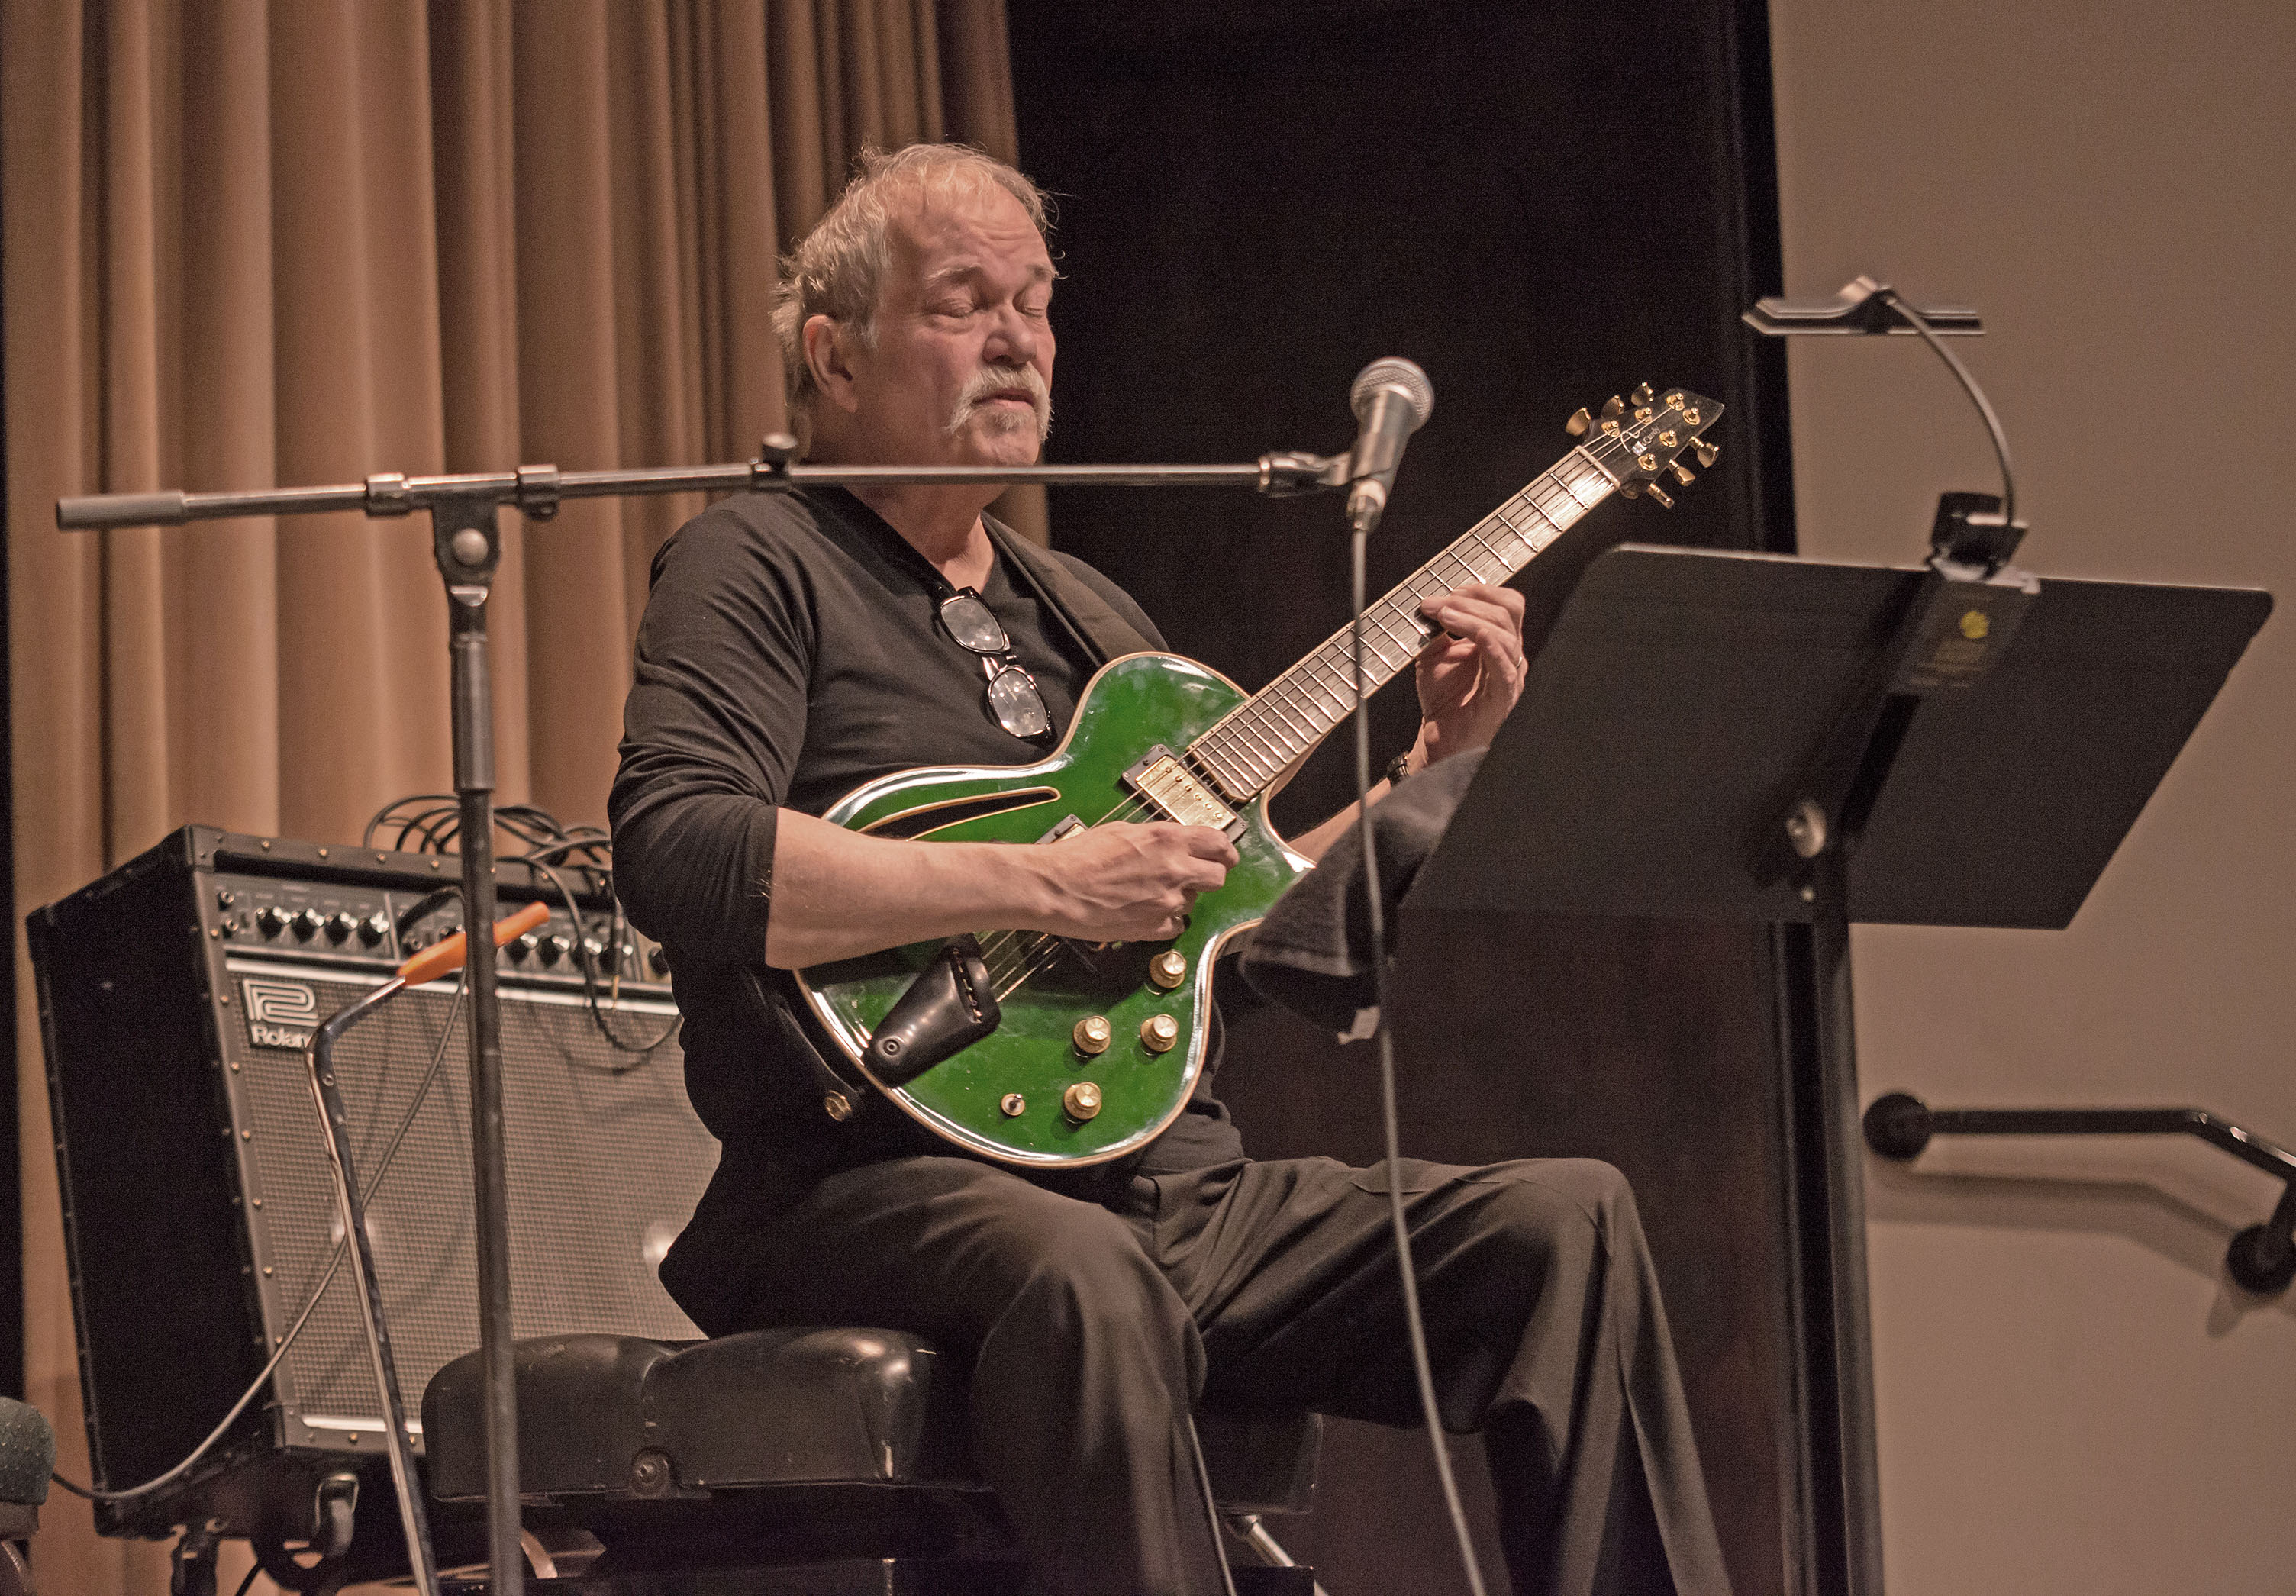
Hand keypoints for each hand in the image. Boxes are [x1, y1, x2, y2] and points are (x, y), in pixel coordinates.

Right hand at [1028, 822, 1236, 941]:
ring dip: (1180, 897)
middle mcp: (1175, 869)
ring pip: (1194, 902)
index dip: (1224, 851)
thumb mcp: (1124, 831)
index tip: (1221, 856)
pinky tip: (1146, 912)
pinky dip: (1165, 921)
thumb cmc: (1080, 855)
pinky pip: (1176, 926)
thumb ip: (1157, 838)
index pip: (1219, 844)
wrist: (1057, 887)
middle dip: (1209, 876)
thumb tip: (1174, 843)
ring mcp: (1167, 902)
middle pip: (1219, 877)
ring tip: (1151, 893)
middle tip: (1194, 876)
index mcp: (1168, 839)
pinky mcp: (1154, 928)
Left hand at [1411, 583, 1526, 765]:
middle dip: (1472, 599)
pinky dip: (1487, 642)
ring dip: (1469, 617)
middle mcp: (1511, 654)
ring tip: (1441, 615)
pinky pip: (1504, 663)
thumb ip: (1437, 630)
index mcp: (1499, 641)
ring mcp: (1510, 673)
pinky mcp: (1504, 694)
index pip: (1506, 604)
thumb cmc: (1443, 699)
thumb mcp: (1435, 654)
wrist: (1441, 737)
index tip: (1449, 592)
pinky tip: (1467, 633)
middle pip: (1509, 611)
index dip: (1481, 591)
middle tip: (1440, 603)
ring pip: (1504, 632)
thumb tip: (1433, 606)